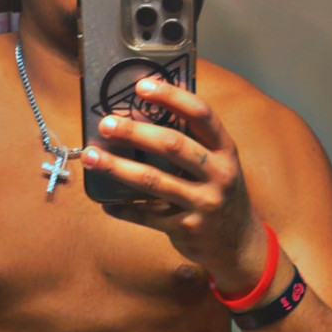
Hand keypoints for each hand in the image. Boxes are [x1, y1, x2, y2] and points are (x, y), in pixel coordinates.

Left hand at [82, 77, 267, 290]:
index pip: (201, 115)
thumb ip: (195, 140)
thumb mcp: (220, 163)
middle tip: (106, 123)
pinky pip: (146, 216)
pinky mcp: (185, 228)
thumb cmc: (222, 193)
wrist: (240, 245)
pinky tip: (105, 201)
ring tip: (91, 155)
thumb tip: (154, 106)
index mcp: (226, 150)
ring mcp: (203, 203)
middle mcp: (218, 174)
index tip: (142, 86)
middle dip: (135, 132)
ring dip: (117, 167)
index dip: (172, 97)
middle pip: (173, 145)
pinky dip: (122, 207)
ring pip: (153, 180)